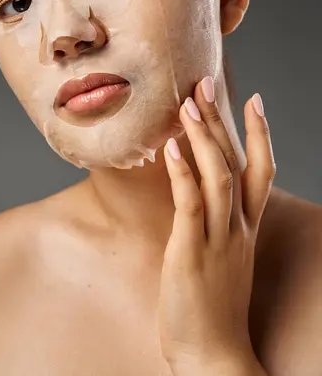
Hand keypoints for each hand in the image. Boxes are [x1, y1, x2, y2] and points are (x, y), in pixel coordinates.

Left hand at [158, 76, 275, 372]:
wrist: (215, 356)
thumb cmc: (212, 306)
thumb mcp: (222, 258)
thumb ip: (215, 226)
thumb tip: (195, 196)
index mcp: (245, 227)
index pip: (260, 170)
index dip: (258, 135)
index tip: (254, 101)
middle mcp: (237, 227)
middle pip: (237, 162)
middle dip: (222, 121)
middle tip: (206, 84)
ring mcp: (218, 238)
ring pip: (218, 175)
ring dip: (203, 136)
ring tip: (189, 103)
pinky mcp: (193, 251)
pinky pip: (191, 203)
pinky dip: (183, 172)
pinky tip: (173, 146)